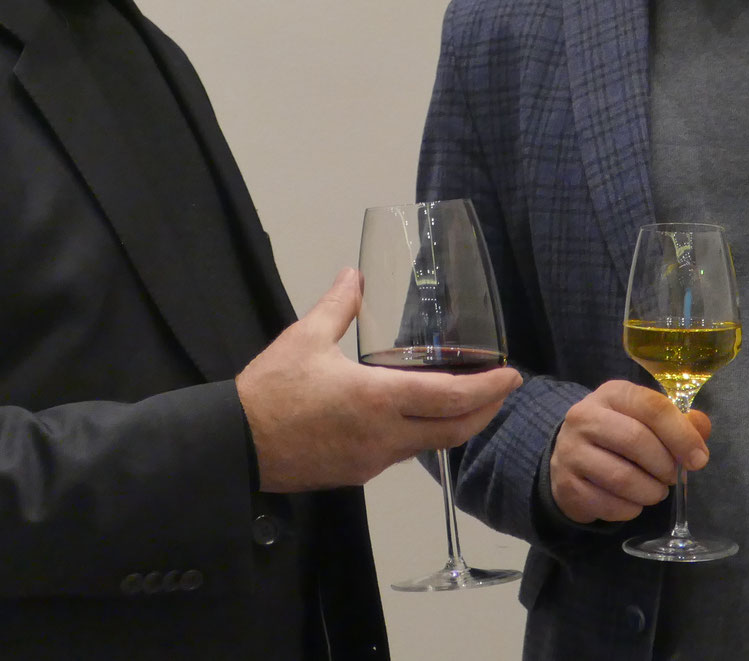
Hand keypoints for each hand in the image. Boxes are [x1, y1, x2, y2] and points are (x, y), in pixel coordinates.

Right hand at [237, 268, 522, 492]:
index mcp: (378, 399)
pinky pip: (402, 453)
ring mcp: (373, 460)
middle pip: (454, 431)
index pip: (451, 398)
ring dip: (456, 424)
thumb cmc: (271, 391)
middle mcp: (385, 436)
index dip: (488, 388)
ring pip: (430, 445)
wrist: (237, 445)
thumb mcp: (304, 338)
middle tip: (503, 388)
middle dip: (486, 410)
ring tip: (467, 398)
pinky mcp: (358, 473)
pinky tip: (418, 415)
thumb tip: (353, 275)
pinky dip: (423, 433)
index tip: (511, 374)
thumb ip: (337, 306)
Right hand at [549, 380, 712, 524]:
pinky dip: (631, 509)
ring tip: (655, 491)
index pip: (651, 406)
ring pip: (622, 477)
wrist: (570, 456)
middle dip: (664, 466)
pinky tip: (633, 502)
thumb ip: (679, 421)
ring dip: (650, 492)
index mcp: (612, 394)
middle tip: (671, 477)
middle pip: (636, 440)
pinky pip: (609, 504)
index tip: (698, 459)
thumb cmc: (619, 434)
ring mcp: (571, 451)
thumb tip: (700, 427)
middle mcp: (585, 417)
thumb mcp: (646, 418)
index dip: (681, 434)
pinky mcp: (566, 485)